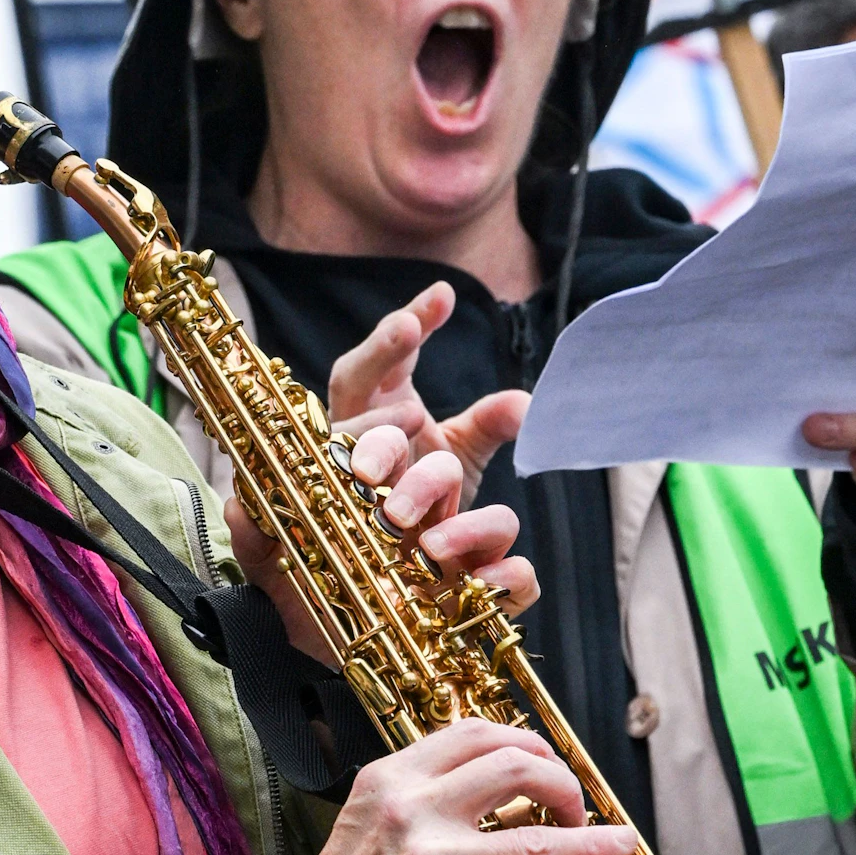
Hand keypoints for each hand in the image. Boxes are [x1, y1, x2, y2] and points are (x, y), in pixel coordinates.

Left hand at [228, 425, 538, 665]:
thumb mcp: (269, 560)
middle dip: (419, 474)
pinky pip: (517, 576)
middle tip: (385, 500)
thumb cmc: (302, 596)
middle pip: (439, 463)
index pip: (383, 432)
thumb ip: (254, 530)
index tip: (371, 444)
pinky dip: (511, 576)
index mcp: (373, 483)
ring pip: (494, 514)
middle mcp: (421, 507)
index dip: (382, 427)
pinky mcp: (479, 593)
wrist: (325, 660)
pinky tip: (484, 583)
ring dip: (469, 523)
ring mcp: (457, 549)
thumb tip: (243, 504)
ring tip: (429, 548)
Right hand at [302, 720, 637, 854]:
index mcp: (395, 777)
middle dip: (562, 783)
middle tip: (576, 806)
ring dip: (591, 842)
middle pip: (515, 768)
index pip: (476, 733)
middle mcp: (414, 810)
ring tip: (620, 844)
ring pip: (536, 840)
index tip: (548, 763)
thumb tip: (492, 776)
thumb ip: (423, 789)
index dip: (527, 743)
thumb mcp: (371, 813)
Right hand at [327, 282, 529, 508]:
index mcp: (381, 399)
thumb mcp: (462, 453)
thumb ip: (489, 425)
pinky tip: (378, 477)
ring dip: (371, 422)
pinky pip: (334, 484)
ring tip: (412, 414)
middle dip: (379, 351)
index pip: (395, 351)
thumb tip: (527, 404)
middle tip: (408, 327)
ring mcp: (332, 463)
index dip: (414, 321)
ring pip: (340, 432)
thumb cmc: (425, 497)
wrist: (401, 558)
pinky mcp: (328, 505)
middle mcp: (350, 425)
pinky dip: (354, 479)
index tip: (444, 295)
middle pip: (353, 377)